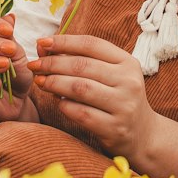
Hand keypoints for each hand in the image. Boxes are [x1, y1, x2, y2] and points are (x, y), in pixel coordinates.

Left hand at [28, 33, 155, 164]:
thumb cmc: (118, 99)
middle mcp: (128, 81)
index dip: (64, 41)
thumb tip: (44, 48)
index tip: (41, 42)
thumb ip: (83, 61)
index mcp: (127, 62)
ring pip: (80, 88)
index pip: (91, 44)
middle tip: (34, 65)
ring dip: (55, 83)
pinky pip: (82, 113)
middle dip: (52, 63)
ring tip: (39, 82)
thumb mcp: (111, 75)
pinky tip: (57, 102)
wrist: (143, 136)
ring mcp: (123, 106)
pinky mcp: (114, 128)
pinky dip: (65, 105)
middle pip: (82, 66)